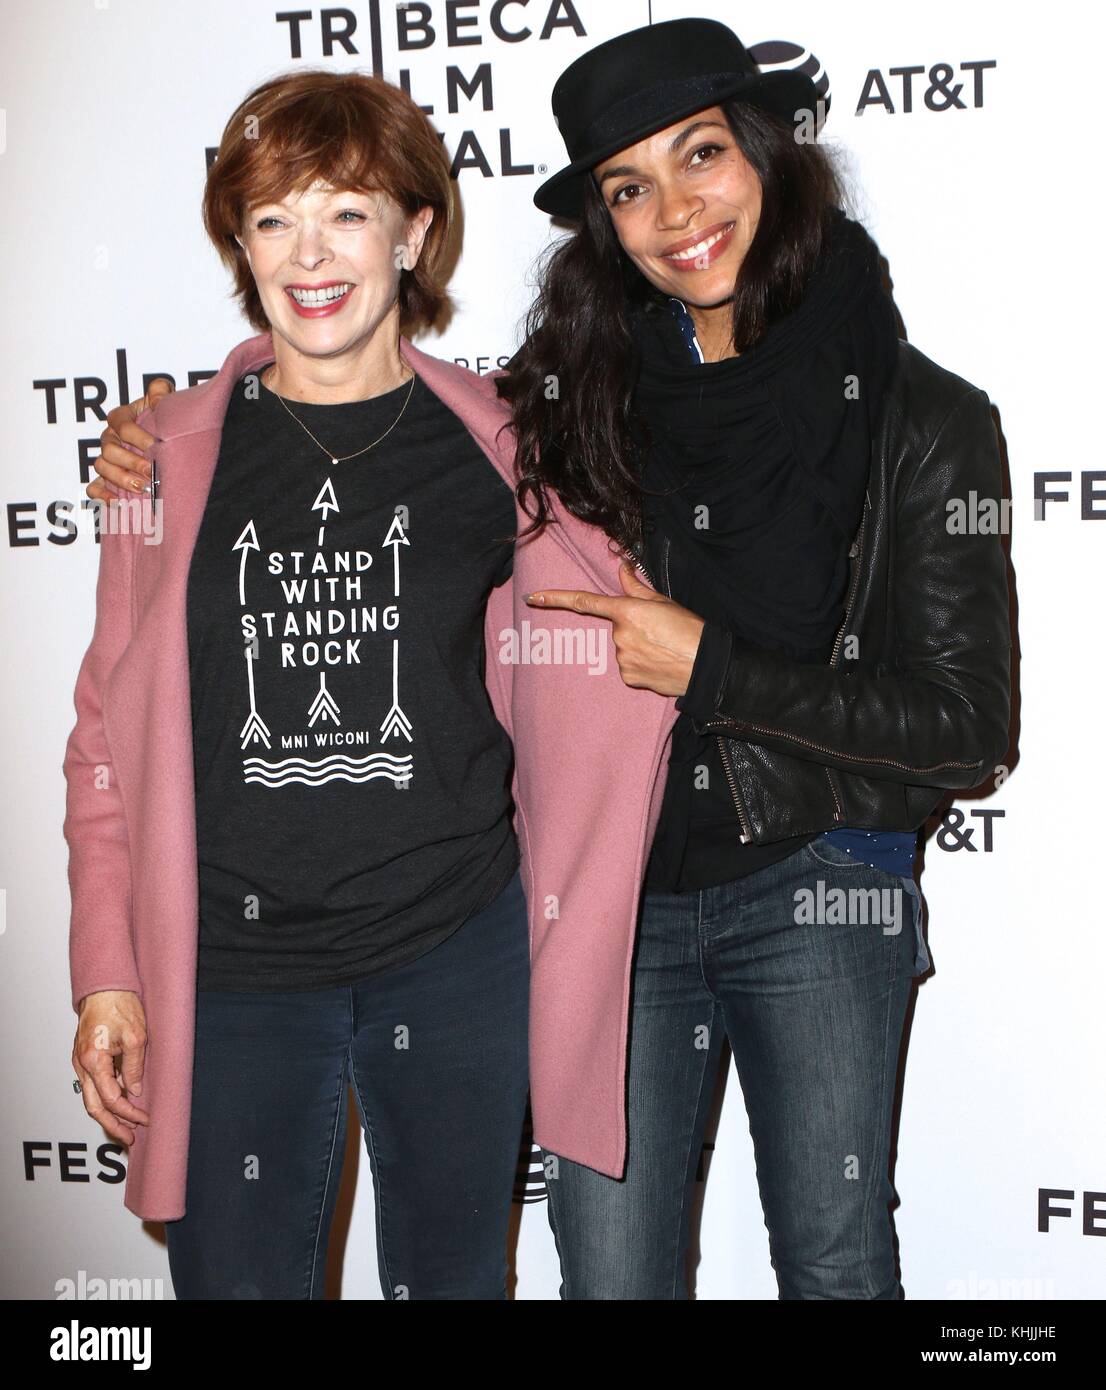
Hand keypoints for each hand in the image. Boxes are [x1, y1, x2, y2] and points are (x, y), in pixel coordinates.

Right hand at [72, 990, 149, 1146]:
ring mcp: (80, 1062)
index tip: (145, 1119)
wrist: (105, 988)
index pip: (111, 1098)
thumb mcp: (137, 1036)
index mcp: (93, 1060)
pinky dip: (105, 1099)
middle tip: (129, 1139)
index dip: (129, 1112)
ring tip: (126, 1127)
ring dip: (108, 1115)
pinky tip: (120, 1104)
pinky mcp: (85, 1058)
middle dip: (112, 1125)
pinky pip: (93, 1085)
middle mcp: (82, 1064)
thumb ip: (134, 1067)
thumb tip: (134, 1090)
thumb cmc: (120, 1005)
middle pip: (94, 1107)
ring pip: (91, 1098)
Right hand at [87, 377, 174, 503]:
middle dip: (132, 462)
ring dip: (122, 479)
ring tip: (143, 488)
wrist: (168, 442)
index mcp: (121, 418)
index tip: (157, 447)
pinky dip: (102, 496)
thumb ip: (160, 392)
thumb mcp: (166, 400)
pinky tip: (119, 504)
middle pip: (110, 450)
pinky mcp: (105, 480)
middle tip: (152, 471)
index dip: (138, 437)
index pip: (122, 426)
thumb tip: (157, 398)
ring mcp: (106, 460)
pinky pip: (93, 489)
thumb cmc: (165, 420)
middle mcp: (110, 439)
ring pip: (102, 468)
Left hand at [525, 561, 705, 696]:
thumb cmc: (689, 629)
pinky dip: (640, 664)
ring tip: (663, 648)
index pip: (584, 601)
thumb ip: (635, 587)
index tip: (532, 598)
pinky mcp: (627, 677)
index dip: (555, 598)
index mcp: (627, 610)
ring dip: (638, 647)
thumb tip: (621, 566)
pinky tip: (658, 663)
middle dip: (633, 627)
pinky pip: (627, 667)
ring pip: (622, 648)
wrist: (706, 664)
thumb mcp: (663, 601)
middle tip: (660, 632)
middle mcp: (619, 635)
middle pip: (616, 627)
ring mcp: (621, 658)